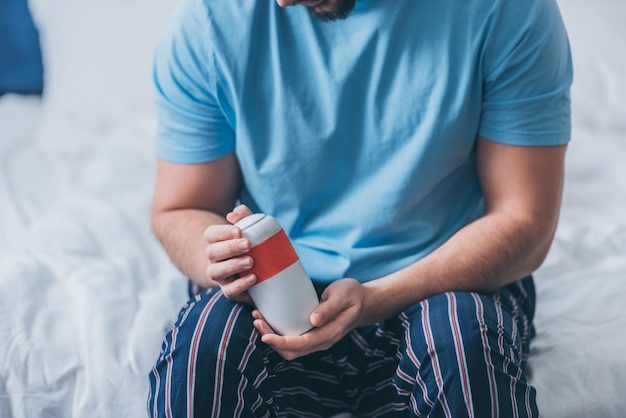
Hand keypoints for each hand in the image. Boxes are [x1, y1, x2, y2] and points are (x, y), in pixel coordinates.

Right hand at [203, 205, 255, 302]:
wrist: (258, 271)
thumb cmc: (252, 246)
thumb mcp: (250, 229)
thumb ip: (245, 217)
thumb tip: (235, 213)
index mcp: (216, 242)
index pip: (211, 234)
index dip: (222, 232)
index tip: (239, 231)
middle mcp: (214, 259)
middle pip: (212, 252)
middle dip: (230, 248)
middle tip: (248, 244)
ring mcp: (220, 276)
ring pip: (216, 272)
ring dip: (232, 266)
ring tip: (250, 262)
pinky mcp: (229, 291)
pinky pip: (229, 291)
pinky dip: (240, 285)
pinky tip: (253, 278)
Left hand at [252, 278, 367, 359]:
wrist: (363, 302)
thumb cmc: (352, 295)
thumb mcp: (343, 295)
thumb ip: (329, 308)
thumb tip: (313, 320)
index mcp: (330, 333)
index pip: (302, 344)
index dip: (282, 342)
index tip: (265, 335)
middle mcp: (322, 341)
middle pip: (292, 351)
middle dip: (272, 340)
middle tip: (257, 321)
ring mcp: (317, 340)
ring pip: (290, 348)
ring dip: (272, 337)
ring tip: (258, 319)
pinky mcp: (312, 335)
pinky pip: (292, 340)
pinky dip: (278, 333)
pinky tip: (269, 320)